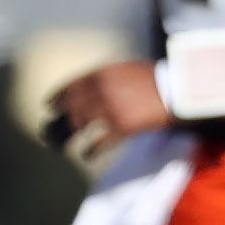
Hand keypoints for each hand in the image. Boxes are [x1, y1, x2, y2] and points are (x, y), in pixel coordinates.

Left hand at [45, 60, 171, 166]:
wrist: (176, 90)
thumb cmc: (155, 79)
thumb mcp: (127, 69)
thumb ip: (106, 77)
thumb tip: (90, 88)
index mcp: (103, 73)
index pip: (72, 85)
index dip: (57, 96)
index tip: (48, 105)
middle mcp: (102, 89)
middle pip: (72, 106)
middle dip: (62, 117)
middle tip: (57, 127)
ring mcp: (110, 108)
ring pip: (81, 123)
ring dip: (74, 133)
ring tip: (73, 140)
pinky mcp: (121, 127)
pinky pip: (98, 141)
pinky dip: (90, 150)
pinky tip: (86, 155)